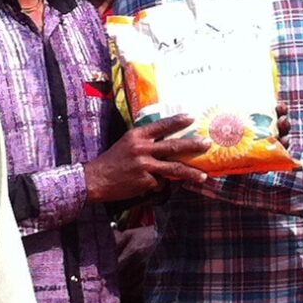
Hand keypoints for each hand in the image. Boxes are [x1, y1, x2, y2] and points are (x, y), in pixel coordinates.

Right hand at [85, 114, 208, 201]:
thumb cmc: (112, 160)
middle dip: (193, 146)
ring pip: (173, 168)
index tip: (192, 118)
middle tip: (207, 144)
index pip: (161, 125)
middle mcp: (142, 148)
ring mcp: (144, 166)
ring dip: (190, 172)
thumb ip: (145, 142)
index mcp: (136, 136)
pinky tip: (151, 185)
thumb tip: (167, 145)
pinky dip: (159, 184)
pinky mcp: (144, 181)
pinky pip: (160, 183)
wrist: (95, 179)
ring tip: (203, 176)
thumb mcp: (126, 143)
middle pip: (174, 146)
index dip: (177, 121)